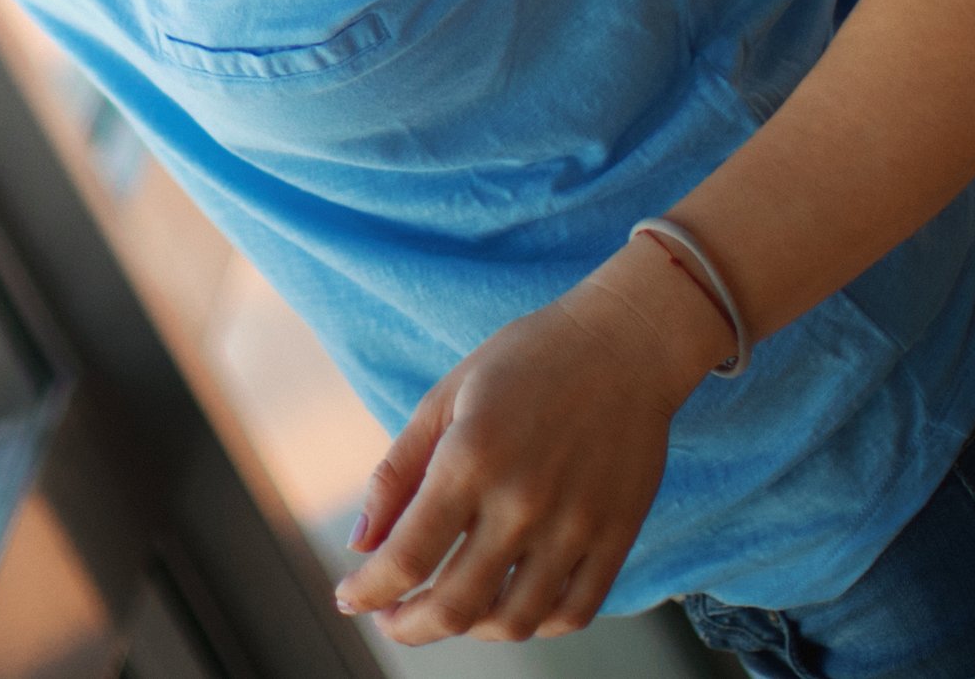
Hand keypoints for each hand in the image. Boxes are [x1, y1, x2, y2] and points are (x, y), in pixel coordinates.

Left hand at [332, 247, 726, 643]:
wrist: (624, 343)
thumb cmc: (526, 362)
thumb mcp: (444, 398)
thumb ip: (397, 473)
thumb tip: (361, 543)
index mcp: (470, 459)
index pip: (405, 558)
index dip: (368, 592)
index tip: (350, 599)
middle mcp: (522, 501)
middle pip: (456, 606)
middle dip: (409, 626)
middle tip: (393, 619)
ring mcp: (575, 524)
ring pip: (515, 621)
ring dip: (470, 631)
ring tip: (451, 611)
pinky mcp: (616, 536)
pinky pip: (574, 612)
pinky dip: (536, 625)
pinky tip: (511, 606)